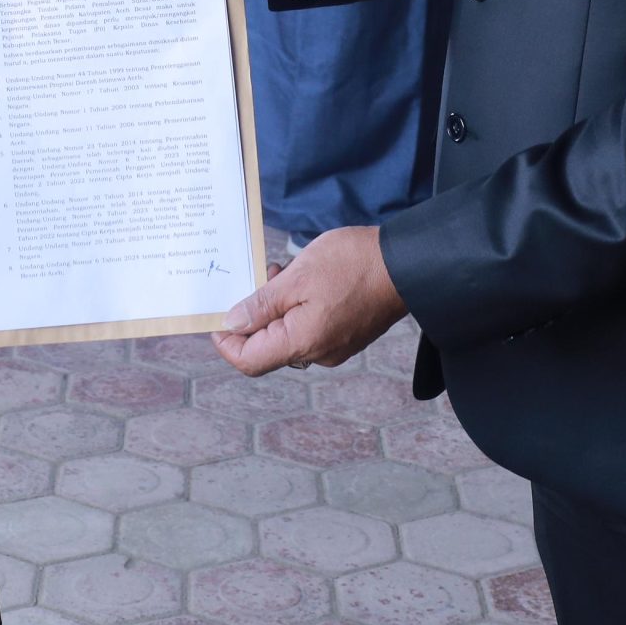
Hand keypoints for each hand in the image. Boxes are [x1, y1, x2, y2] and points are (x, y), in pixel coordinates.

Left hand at [213, 226, 407, 375]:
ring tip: (282, 271)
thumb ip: (261, 305)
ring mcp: (334, 346)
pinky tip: (303, 279)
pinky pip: (308, 328)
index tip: (219, 313)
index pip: (248, 361)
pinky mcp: (345, 335)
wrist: (406, 263)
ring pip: (287, 334)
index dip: (226, 340)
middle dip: (253, 315)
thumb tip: (231, 325)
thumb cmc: (351, 265)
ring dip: (275, 306)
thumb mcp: (296, 277)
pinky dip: (296, 308)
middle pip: (266, 348)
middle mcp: (317, 353)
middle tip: (259, 277)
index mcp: (302, 343)